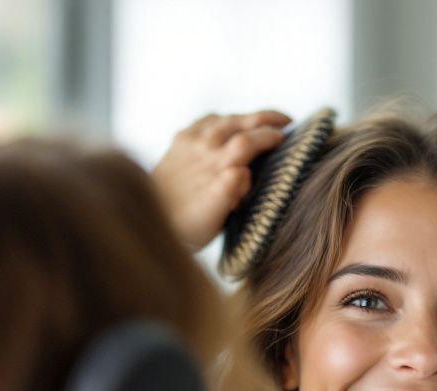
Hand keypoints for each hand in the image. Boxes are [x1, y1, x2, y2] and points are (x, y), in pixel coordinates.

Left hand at [152, 110, 290, 249]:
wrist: (149, 219)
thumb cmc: (187, 226)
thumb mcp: (211, 218)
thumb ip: (228, 194)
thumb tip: (242, 172)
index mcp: (215, 167)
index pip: (248, 142)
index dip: (269, 136)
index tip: (287, 137)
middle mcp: (201, 149)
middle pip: (237, 123)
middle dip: (264, 119)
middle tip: (286, 119)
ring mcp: (188, 143)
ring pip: (221, 120)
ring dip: (245, 117)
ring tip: (262, 120)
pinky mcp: (177, 142)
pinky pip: (203, 122)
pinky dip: (222, 120)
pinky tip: (227, 124)